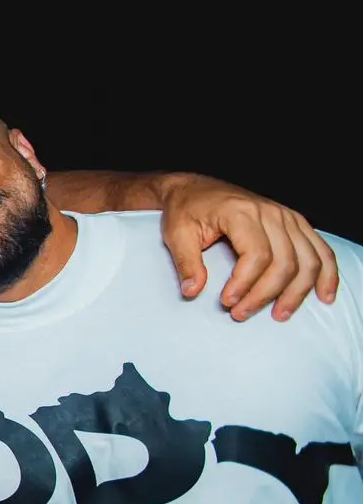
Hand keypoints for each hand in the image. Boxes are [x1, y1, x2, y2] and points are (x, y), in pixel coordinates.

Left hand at [159, 175, 338, 321]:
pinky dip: (326, 274)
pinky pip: (320, 250)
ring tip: (279, 314)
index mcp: (241, 212)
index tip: (227, 301)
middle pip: (284, 262)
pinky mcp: (294, 223)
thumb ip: (186, 262)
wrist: (194, 189)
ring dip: (297, 292)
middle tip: (241, 313)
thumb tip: (193, 290)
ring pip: (307, 260)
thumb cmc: (186, 209)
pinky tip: (323, 296)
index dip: (245, 284)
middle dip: (265, 294)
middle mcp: (270, 212)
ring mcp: (286, 216)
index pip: (256, 255)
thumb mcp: (176, 233)